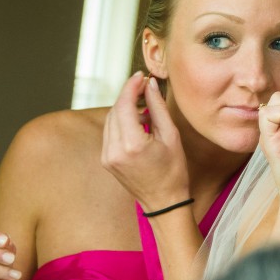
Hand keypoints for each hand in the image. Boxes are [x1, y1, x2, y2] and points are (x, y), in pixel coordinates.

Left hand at [102, 71, 189, 211]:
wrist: (164, 203)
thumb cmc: (173, 171)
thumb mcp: (171, 136)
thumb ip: (157, 107)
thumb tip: (149, 85)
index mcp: (131, 144)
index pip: (123, 105)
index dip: (131, 86)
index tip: (140, 76)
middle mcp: (114, 150)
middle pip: (114, 110)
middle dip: (127, 96)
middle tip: (144, 88)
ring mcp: (107, 156)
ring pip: (110, 120)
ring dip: (124, 109)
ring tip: (145, 109)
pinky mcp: (106, 160)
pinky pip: (110, 132)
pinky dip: (121, 122)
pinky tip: (138, 124)